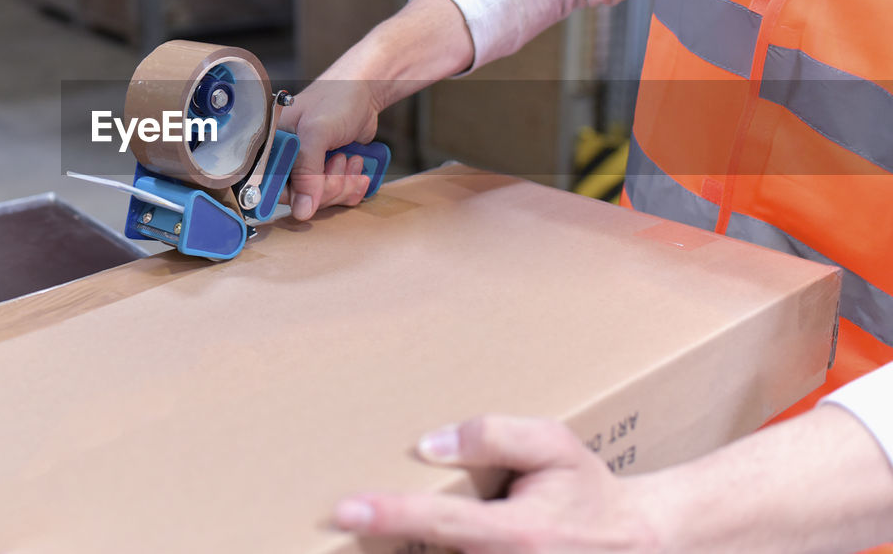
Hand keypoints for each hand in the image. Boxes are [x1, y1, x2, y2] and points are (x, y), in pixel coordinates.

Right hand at [279, 78, 381, 220]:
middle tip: (337, 161)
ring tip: (349, 159)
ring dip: (342, 184)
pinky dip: (351, 186)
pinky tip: (356, 166)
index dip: (295, 192)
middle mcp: (287, 159)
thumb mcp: (317, 131)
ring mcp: (308, 168)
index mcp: (273, 145)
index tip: (314, 187)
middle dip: (326, 186)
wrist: (365, 92)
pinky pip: (337, 196)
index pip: (270, 186)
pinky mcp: (327, 173)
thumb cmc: (337, 98)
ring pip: (320, 200)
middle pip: (298, 198)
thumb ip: (306, 170)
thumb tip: (302, 209)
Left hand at [332, 416, 662, 552]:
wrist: (636, 545)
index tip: (343, 510)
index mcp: (519, 534)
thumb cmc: (588, 491)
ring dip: (408, 549)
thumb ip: (494, 436)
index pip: (441, 523)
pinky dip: (429, 552)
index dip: (390, 516)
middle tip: (347, 522)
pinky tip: (408, 539)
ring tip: (375, 529)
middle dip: (387, 543)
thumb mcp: (554, 446)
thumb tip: (430, 445)